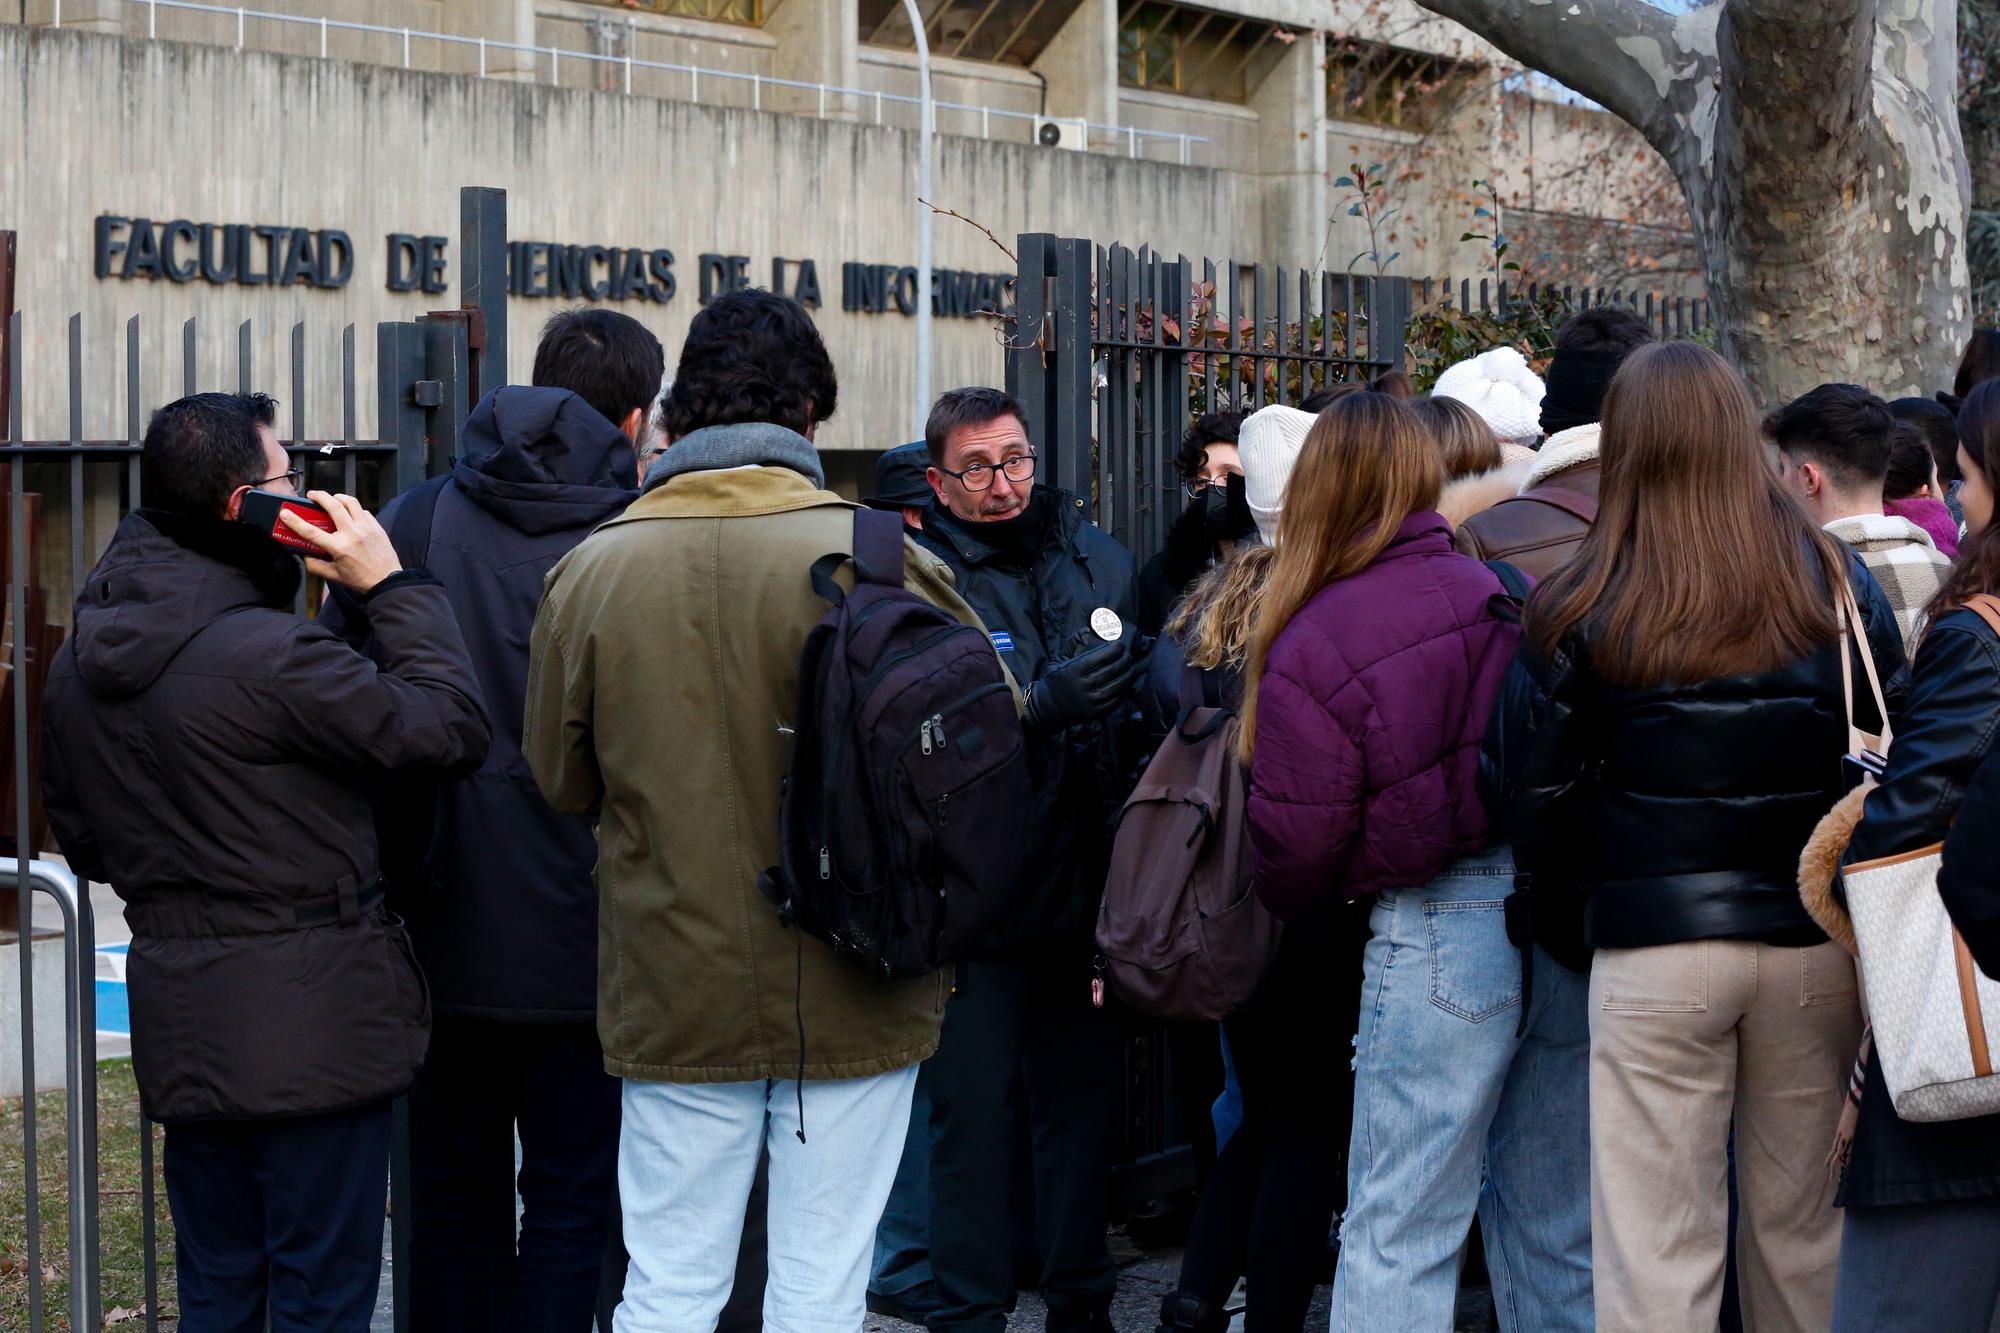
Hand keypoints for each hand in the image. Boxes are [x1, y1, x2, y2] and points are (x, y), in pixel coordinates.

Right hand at [281, 491, 402, 592]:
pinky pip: (363, 511)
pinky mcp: (377, 527)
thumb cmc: (360, 580)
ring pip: (351, 502)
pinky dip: (354, 510)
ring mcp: (366, 528)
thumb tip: (303, 554)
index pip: (311, 531)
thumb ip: (315, 565)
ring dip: (338, 497)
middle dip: (319, 496)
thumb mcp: (333, 575)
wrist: (387, 581)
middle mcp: (352, 534)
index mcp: (339, 547)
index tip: (285, 512)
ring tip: (332, 499)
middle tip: (312, 495)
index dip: (295, 521)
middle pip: (333, 506)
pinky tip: (350, 514)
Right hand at [1023, 636, 1140, 734]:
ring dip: (1127, 676)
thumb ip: (1072, 646)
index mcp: (1072, 671)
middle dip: (1124, 661)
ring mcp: (1088, 702)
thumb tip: (1086, 630)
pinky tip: (1128, 685)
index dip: (1113, 649)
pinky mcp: (1094, 713)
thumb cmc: (1054, 681)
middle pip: (1110, 671)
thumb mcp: (1058, 661)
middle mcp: (1081, 686)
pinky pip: (1114, 702)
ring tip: (1131, 669)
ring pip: (1115, 686)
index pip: (1099, 657)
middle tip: (1129, 656)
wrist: (1046, 708)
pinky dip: (1124, 692)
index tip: (1120, 644)